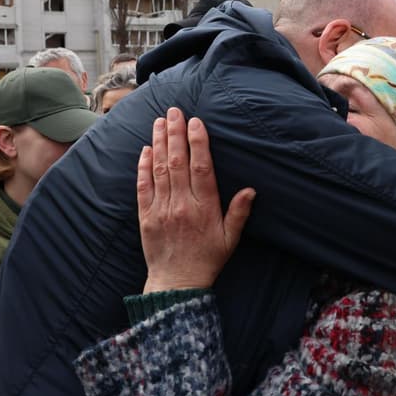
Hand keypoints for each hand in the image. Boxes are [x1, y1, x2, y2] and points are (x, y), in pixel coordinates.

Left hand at [138, 107, 255, 293]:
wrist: (177, 284)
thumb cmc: (207, 260)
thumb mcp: (230, 239)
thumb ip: (239, 213)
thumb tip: (251, 189)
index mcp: (205, 208)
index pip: (201, 168)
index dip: (198, 142)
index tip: (195, 122)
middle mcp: (182, 204)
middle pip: (178, 162)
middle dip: (175, 133)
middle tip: (174, 111)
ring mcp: (162, 209)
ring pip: (160, 169)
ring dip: (159, 143)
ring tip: (159, 121)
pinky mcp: (146, 216)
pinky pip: (143, 187)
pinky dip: (144, 167)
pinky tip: (145, 149)